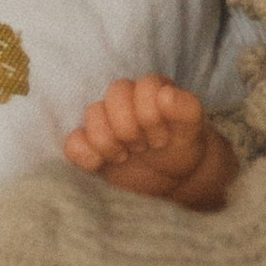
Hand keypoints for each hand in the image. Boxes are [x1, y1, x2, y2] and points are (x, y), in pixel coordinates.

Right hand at [66, 78, 237, 207]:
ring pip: (92, 114)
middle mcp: (127, 99)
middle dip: (130, 127)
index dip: (152, 116)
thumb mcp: (193, 129)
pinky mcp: (91, 147)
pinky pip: (73, 142)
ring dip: (109, 141)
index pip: (144, 87)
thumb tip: (166, 94)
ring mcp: (106, 123)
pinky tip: (99, 164)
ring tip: (125, 156)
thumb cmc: (183, 146)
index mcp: (152, 88)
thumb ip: (186, 108)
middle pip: (115, 94)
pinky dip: (82, 152)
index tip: (162, 139)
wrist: (174, 177)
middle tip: (143, 147)